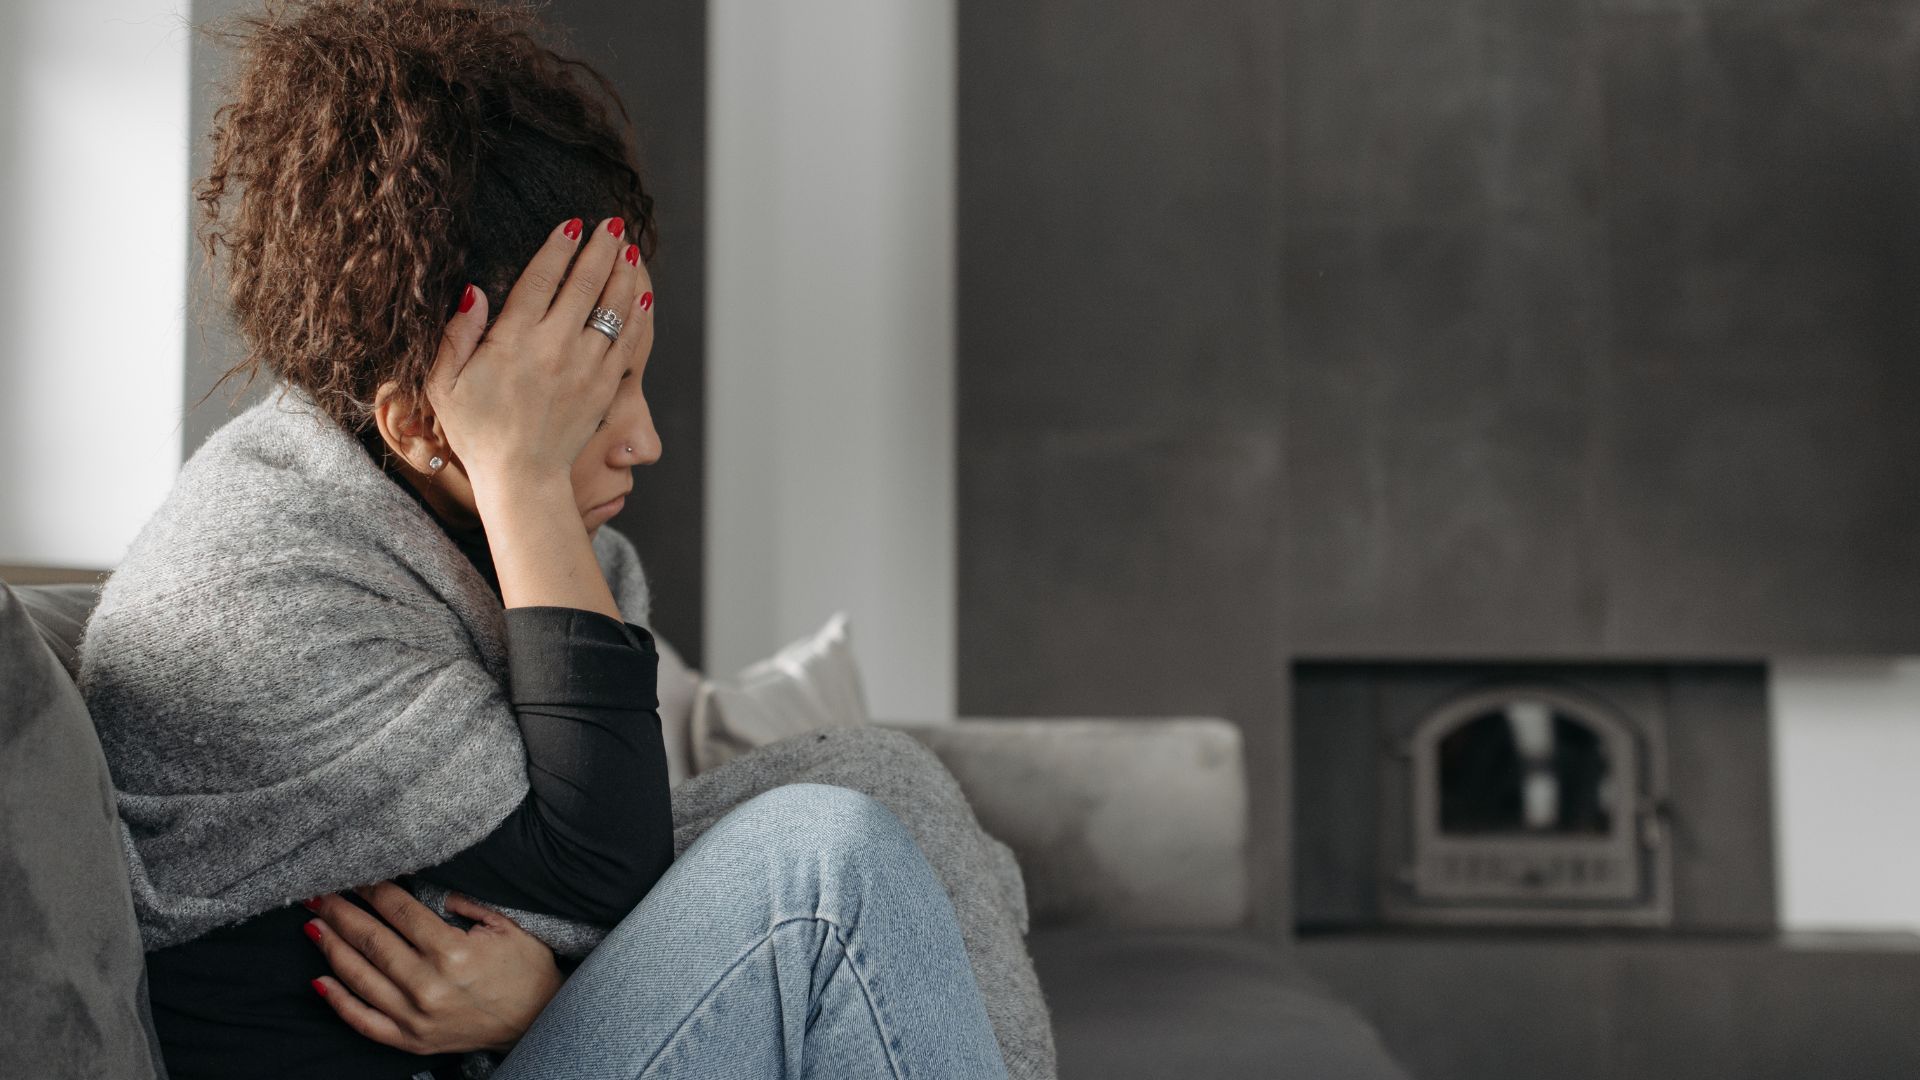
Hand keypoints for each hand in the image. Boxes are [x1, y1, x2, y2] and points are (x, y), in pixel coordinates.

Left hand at [303, 881, 564, 1056]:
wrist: (539, 1020)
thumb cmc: (526, 968)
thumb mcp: (507, 926)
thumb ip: (466, 904)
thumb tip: (428, 887)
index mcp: (452, 952)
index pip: (399, 912)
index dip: (373, 890)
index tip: (355, 874)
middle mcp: (428, 985)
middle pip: (371, 941)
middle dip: (340, 912)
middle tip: (318, 893)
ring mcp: (415, 1017)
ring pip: (359, 978)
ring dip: (331, 948)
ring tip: (313, 924)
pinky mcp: (411, 1040)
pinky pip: (364, 1022)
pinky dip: (338, 1002)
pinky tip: (319, 981)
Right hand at [425, 215, 652, 488]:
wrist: (522, 477)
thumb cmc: (477, 431)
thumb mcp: (444, 384)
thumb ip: (455, 336)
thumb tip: (474, 292)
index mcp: (514, 340)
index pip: (541, 279)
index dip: (559, 248)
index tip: (572, 224)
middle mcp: (555, 347)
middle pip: (585, 284)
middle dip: (601, 248)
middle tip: (612, 222)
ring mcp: (586, 367)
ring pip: (614, 308)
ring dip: (624, 273)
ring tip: (629, 247)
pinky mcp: (606, 387)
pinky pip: (630, 341)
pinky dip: (639, 313)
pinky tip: (643, 293)